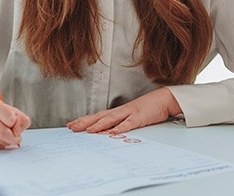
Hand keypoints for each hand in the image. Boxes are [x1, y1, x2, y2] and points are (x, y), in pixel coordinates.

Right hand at [0, 93, 30, 148]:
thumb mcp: (4, 106)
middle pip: (3, 132)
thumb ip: (19, 116)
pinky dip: (0, 144)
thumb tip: (21, 128)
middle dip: (14, 136)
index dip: (15, 121)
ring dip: (7, 141)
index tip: (15, 121)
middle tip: (16, 136)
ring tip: (6, 134)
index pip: (9, 117)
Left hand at [67, 87, 181, 134]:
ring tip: (89, 131)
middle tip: (72, 128)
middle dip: (85, 122)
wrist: (161, 100)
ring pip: (111, 119)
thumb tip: (107, 134)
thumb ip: (119, 124)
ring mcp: (128, 113)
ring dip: (99, 125)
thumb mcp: (129, 118)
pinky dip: (121, 128)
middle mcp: (119, 111)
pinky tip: (113, 133)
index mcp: (116, 112)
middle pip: (99, 117)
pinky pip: (129, 123)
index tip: (71, 125)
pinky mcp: (139, 117)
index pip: (96, 116)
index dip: (83, 120)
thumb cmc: (145, 109)